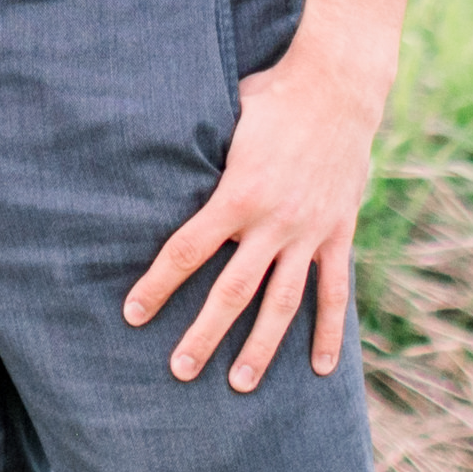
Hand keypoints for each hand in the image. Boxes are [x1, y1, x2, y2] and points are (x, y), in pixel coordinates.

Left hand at [122, 30, 388, 391]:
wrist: (338, 87)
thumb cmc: (271, 96)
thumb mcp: (225, 119)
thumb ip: (199, 151)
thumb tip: (154, 155)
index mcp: (237, 194)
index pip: (187, 249)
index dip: (158, 284)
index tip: (133, 313)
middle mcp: (273, 221)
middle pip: (231, 291)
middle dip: (204, 334)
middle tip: (179, 370)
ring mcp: (309, 232)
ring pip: (282, 303)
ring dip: (260, 347)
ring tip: (239, 384)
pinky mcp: (339, 232)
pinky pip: (334, 291)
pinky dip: (329, 331)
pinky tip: (319, 368)